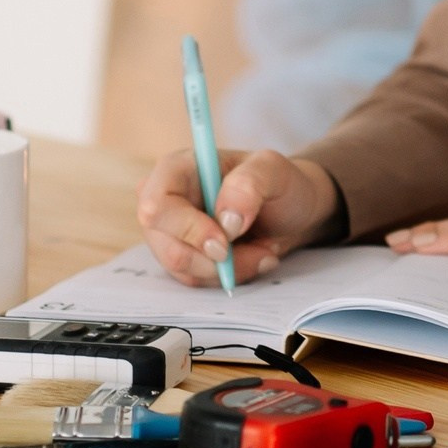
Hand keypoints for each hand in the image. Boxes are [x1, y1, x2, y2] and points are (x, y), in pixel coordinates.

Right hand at [138, 147, 341, 287]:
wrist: (291, 211)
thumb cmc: (279, 183)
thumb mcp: (274, 170)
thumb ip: (249, 184)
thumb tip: (225, 219)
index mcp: (178, 168)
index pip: (156, 205)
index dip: (187, 229)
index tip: (225, 243)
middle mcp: (165, 200)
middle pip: (166, 245)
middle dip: (215, 259)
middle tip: (259, 250)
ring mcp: (170, 232)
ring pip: (183, 268)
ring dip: (230, 268)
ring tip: (264, 250)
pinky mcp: (183, 256)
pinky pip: (197, 279)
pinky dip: (230, 275)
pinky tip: (255, 257)